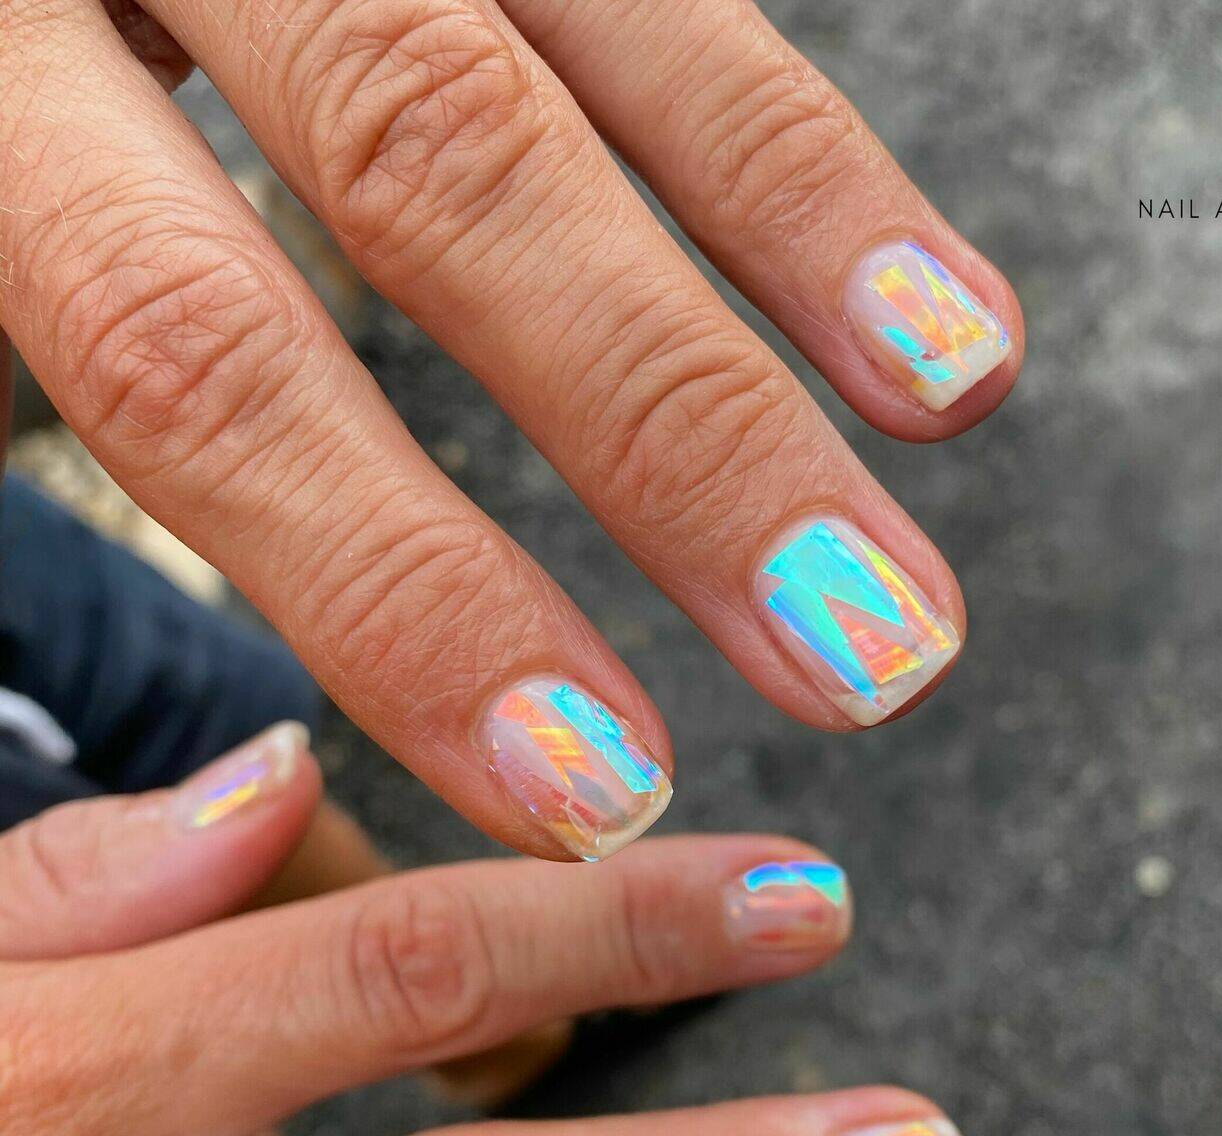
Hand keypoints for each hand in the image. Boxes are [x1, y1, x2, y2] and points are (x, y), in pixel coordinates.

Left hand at [0, 0, 1022, 862]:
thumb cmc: (10, 99)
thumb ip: (92, 353)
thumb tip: (205, 722)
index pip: (196, 348)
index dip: (402, 587)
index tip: (580, 793)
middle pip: (435, 178)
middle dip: (675, 450)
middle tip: (852, 671)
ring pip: (578, 75)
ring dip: (790, 284)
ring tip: (940, 457)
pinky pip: (678, 2)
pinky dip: (813, 178)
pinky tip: (951, 328)